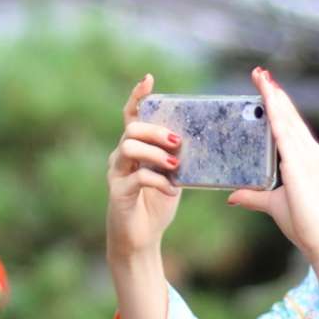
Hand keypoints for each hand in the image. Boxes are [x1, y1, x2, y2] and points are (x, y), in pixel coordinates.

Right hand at [106, 74, 183, 263]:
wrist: (141, 239)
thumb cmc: (156, 205)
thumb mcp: (172, 176)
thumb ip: (179, 158)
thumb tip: (202, 141)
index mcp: (135, 148)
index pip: (131, 115)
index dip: (137, 96)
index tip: (148, 79)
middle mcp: (121, 156)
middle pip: (132, 128)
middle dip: (155, 129)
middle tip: (177, 141)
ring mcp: (117, 173)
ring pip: (128, 147)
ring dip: (155, 153)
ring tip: (175, 165)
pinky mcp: (118, 192)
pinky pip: (136, 177)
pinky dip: (158, 181)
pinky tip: (171, 190)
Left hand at [228, 67, 318, 261]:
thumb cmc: (304, 225)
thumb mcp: (273, 205)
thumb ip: (253, 197)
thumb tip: (232, 196)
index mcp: (308, 158)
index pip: (291, 125)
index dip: (279, 104)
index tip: (267, 86)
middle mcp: (312, 153)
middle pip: (289, 115)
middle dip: (274, 93)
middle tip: (260, 72)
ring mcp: (309, 157)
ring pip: (287, 119)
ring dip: (274, 97)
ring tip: (261, 78)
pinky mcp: (301, 165)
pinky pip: (285, 134)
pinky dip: (276, 116)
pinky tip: (267, 102)